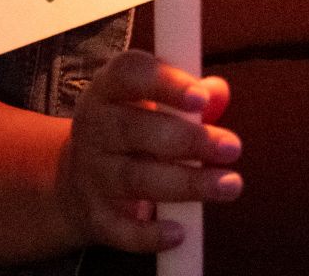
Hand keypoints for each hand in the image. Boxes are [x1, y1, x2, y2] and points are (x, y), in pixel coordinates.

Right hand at [55, 50, 242, 252]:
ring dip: (186, 183)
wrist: (75, 181)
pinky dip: (150, 234)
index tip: (201, 97)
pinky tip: (180, 232)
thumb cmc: (131, 132)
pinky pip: (121, 228)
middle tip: (232, 147)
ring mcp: (91, 173)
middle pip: (135, 129)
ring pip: (135, 178)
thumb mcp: (152, 103)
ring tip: (229, 185)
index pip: (129, 74)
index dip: (164, 82)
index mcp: (107, 90)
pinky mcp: (94, 216)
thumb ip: (189, 95)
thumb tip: (218, 92)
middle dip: (188, 140)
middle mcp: (93, 128)